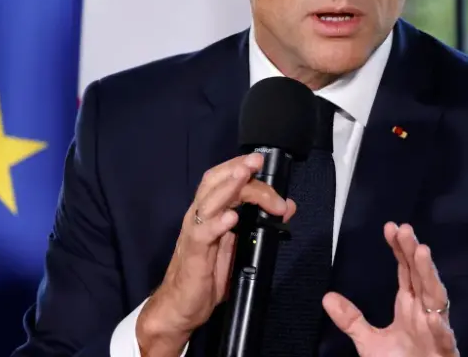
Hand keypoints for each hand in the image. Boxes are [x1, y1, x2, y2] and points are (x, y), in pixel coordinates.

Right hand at [137, 152, 296, 354]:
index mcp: (210, 213)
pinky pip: (202, 234)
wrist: (179, 306)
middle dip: (236, 169)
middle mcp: (199, 217)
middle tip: (256, 162)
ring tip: (244, 176)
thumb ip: (261, 225)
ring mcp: (194, 234)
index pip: (223, 180)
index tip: (261, 161)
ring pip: (208, 202)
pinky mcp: (193, 254)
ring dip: (228, 188)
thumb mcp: (240, 246)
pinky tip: (231, 218)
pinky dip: (217, 223)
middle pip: (214, 183)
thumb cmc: (207, 275)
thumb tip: (287, 207)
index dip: (240, 167)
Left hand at [323, 222, 457, 356]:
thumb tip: (328, 297)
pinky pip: (443, 338)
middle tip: (404, 229)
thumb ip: (352, 320)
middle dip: (413, 253)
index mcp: (409, 307)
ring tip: (422, 253)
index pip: (405, 271)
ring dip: (430, 276)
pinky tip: (432, 315)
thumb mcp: (369, 343)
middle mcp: (424, 313)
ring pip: (436, 299)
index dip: (400, 249)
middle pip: (420, 277)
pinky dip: (439, 327)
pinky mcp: (444, 352)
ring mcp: (436, 331)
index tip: (390, 227)